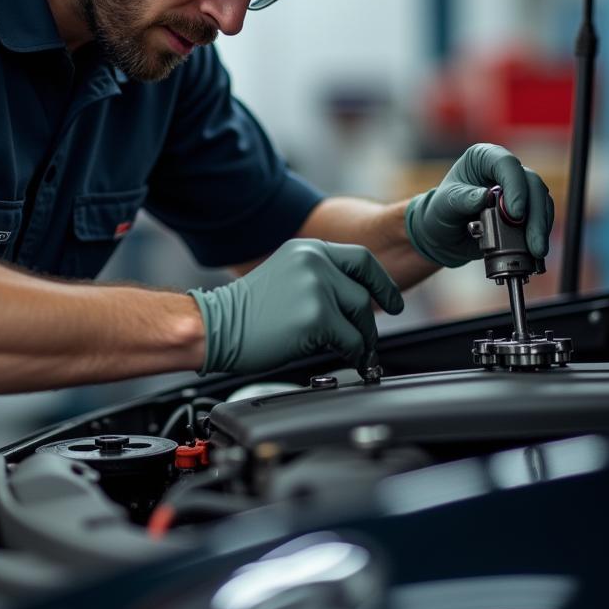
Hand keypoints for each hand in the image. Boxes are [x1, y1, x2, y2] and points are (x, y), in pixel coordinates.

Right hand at [189, 239, 402, 374]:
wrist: (215, 326)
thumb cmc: (246, 311)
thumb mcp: (286, 275)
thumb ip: (320, 277)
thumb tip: (356, 299)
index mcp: (308, 249)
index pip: (361, 259)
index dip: (382, 283)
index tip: (393, 301)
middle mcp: (315, 262)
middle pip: (364, 292)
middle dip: (368, 320)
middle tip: (366, 338)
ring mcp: (316, 288)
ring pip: (362, 317)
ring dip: (362, 339)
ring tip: (355, 351)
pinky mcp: (316, 318)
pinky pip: (352, 340)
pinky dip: (355, 354)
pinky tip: (348, 359)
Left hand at [405, 143, 553, 267]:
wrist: (445, 235)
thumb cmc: (440, 212)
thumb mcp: (444, 205)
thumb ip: (463, 199)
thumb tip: (486, 196)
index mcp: (482, 158)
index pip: (505, 163)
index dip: (515, 186)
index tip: (515, 214)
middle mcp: (503, 170)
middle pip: (530, 183)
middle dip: (534, 214)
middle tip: (531, 240)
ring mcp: (517, 190)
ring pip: (541, 201)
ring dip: (541, 226)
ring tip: (535, 250)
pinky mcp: (525, 210)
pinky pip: (541, 217)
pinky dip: (540, 233)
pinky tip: (535, 250)